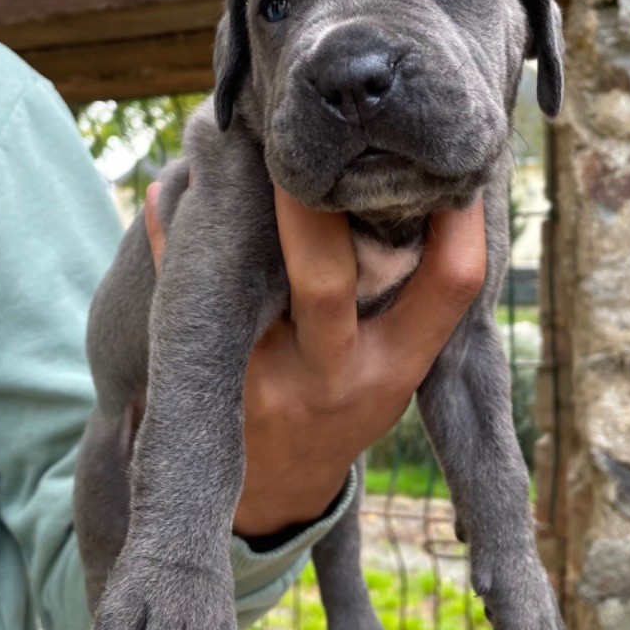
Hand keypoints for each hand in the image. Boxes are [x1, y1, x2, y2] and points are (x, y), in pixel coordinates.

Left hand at [145, 183, 485, 536]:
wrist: (280, 485)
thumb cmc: (350, 408)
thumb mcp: (398, 371)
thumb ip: (412, 301)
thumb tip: (429, 191)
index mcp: (395, 368)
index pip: (447, 284)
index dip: (462, 220)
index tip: (453, 165)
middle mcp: (332, 375)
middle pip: (325, 278)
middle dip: (315, 203)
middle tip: (309, 144)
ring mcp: (265, 379)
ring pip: (252, 280)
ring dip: (244, 209)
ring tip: (240, 148)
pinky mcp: (213, 377)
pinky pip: (191, 298)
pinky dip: (174, 241)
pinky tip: (167, 197)